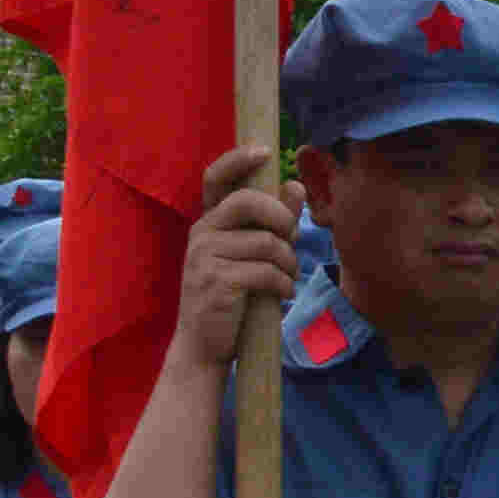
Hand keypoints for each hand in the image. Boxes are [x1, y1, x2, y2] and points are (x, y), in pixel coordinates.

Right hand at [165, 143, 301, 369]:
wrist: (205, 346)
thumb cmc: (233, 298)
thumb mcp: (251, 255)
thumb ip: (273, 221)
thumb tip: (296, 185)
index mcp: (210, 222)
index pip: (216, 178)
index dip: (239, 160)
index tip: (266, 151)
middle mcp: (202, 233)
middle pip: (248, 202)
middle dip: (281, 218)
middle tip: (292, 239)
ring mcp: (205, 257)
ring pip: (266, 242)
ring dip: (288, 263)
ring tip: (286, 278)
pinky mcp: (216, 282)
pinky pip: (266, 271)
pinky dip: (283, 284)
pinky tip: (281, 295)